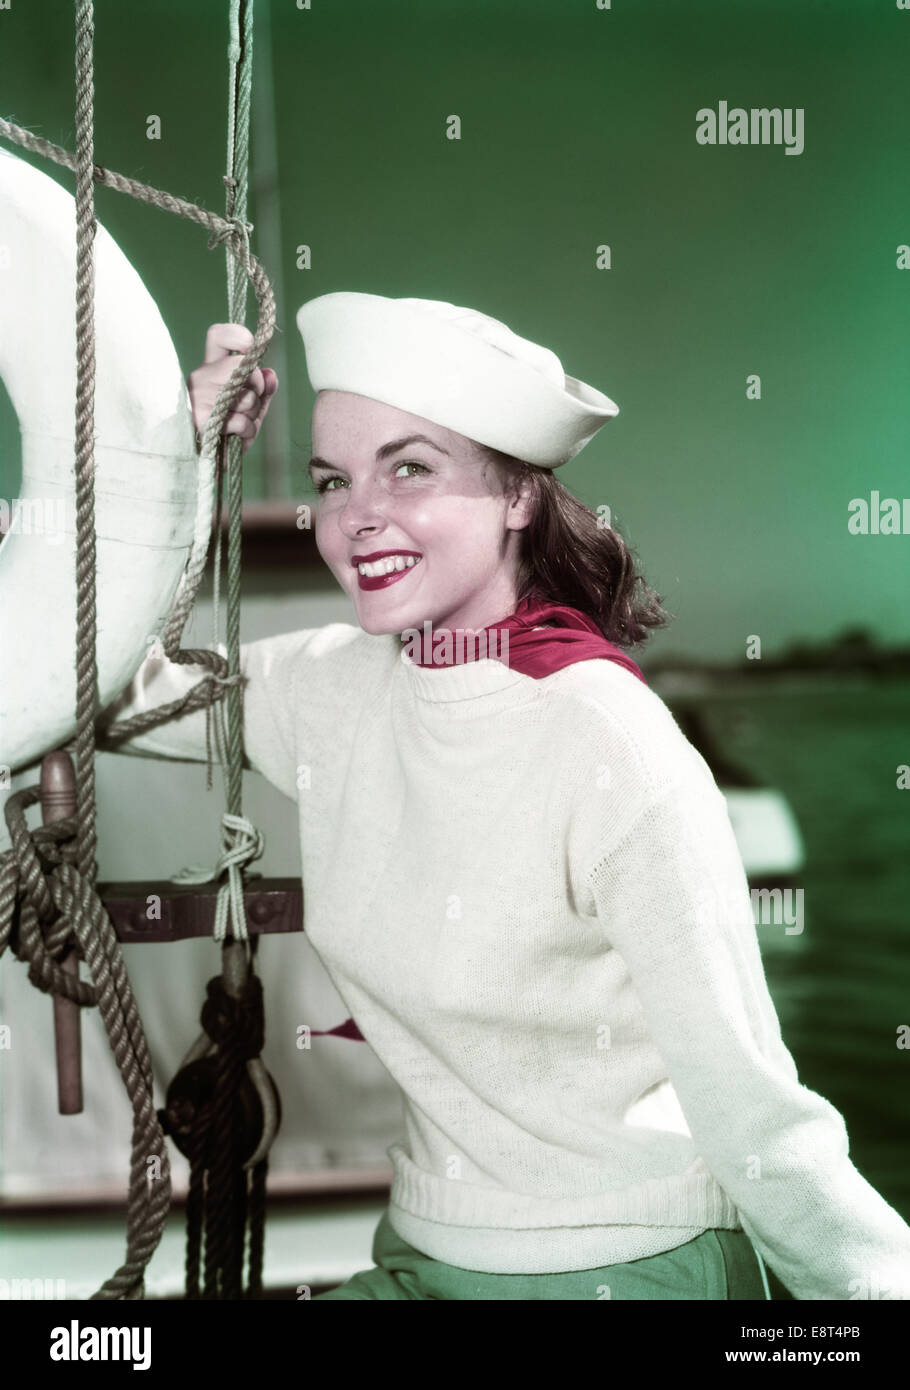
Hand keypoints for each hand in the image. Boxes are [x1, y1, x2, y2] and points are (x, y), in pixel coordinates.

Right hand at [187, 322, 277, 452]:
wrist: (205, 456)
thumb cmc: (230, 424)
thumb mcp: (252, 403)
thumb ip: (264, 388)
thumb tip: (271, 375)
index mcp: (212, 366)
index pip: (218, 335)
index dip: (238, 335)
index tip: (251, 349)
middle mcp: (201, 376)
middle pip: (240, 365)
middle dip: (258, 384)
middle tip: (255, 398)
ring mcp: (200, 397)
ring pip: (245, 396)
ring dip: (253, 412)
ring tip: (243, 419)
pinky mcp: (202, 420)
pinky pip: (241, 421)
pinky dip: (248, 430)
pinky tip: (240, 434)